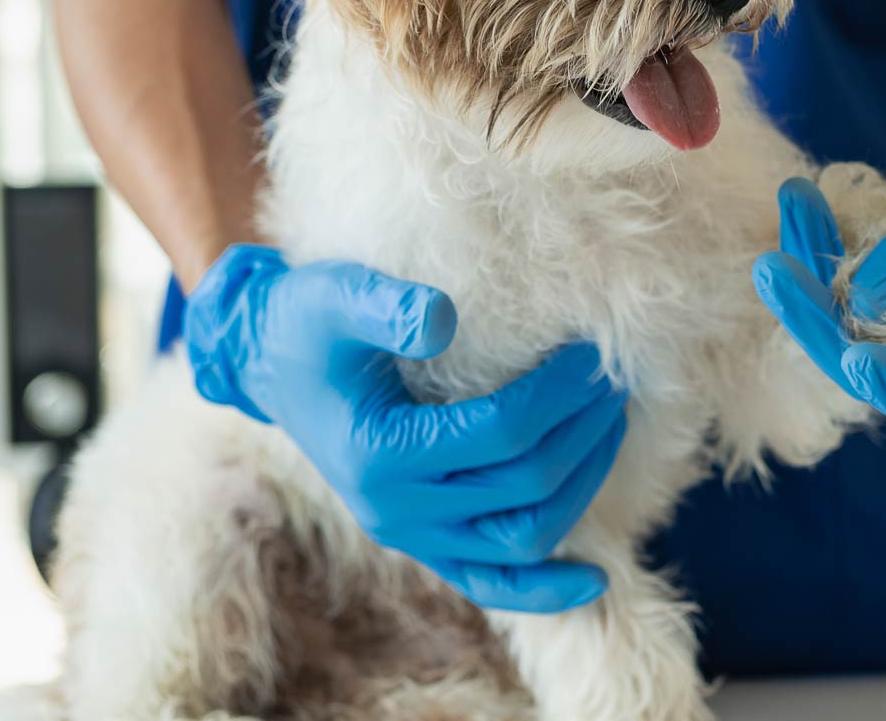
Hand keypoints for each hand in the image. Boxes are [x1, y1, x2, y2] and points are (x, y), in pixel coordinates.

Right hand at [184, 245, 625, 612]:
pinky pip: (491, 584)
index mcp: (379, 453)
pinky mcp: (424, 543)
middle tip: (613, 382)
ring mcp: (411, 536)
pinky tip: (598, 579)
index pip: (501, 432)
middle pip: (524, 485)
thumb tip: (443, 319)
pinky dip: (546, 589)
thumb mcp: (334, 296)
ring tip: (610, 427)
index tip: (593, 355)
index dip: (559, 395)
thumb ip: (385, 305)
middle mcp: (395, 510)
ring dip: (581, 488)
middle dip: (582, 432)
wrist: (272, 365)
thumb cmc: (307, 323)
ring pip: (522, 538)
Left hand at [752, 129, 885, 440]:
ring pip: (838, 323)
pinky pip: (829, 284)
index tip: (860, 360)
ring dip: (805, 269)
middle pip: (869, 368)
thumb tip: (861, 304)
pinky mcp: (868, 297)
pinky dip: (812, 241)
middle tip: (775, 270)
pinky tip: (799, 196)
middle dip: (817, 320)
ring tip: (794, 199)